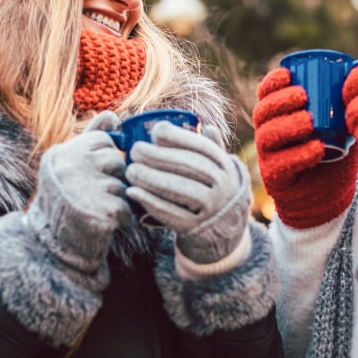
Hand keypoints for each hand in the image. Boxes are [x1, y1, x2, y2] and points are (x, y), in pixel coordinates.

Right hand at [27, 111, 132, 273]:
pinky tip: (104, 221)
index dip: (105, 157)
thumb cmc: (66, 199)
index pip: (103, 140)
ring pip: (122, 184)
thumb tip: (113, 115)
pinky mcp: (100, 212)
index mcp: (62, 153)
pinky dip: (121, 216)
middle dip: (113, 177)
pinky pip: (126, 206)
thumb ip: (92, 137)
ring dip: (117, 198)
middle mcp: (70, 168)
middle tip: (95, 193)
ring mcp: (84, 190)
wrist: (53, 244)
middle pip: (116, 160)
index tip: (92, 173)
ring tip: (96, 207)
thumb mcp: (71, 163)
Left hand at [125, 123, 250, 264]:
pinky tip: (133, 192)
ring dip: (152, 178)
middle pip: (189, 167)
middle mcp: (223, 186)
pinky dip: (150, 202)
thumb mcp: (220, 170)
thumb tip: (207, 126)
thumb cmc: (214, 191)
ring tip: (130, 171)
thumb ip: (213, 149)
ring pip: (180, 189)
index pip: (202, 148)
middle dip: (158, 156)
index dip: (178, 137)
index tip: (156, 132)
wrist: (225, 231)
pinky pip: (171, 214)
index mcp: (226, 167)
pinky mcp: (196, 228)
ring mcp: (212, 209)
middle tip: (134, 151)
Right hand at [252, 67, 357, 228]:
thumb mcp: (340, 124)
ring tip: (310, 122)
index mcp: (278, 116)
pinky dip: (300, 155)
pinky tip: (317, 149)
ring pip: (268, 136)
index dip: (272, 82)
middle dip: (280, 101)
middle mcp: (268, 133)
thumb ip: (346, 101)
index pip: (265, 94)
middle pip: (262, 112)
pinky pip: (281, 164)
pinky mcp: (275, 178)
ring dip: (288, 126)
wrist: (329, 195)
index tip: (288, 74)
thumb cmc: (333, 153)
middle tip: (303, 96)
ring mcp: (268, 156)